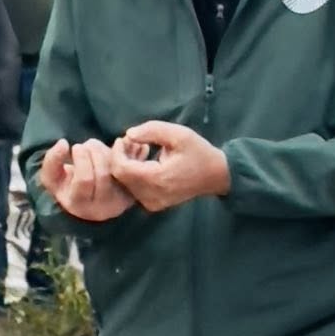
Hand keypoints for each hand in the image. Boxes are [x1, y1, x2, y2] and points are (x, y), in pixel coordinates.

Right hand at [38, 138, 134, 222]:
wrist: (90, 198)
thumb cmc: (68, 185)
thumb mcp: (52, 177)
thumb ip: (51, 161)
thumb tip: (63, 143)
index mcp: (79, 205)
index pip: (84, 180)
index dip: (81, 159)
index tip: (76, 146)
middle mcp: (101, 208)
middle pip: (102, 174)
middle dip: (95, 152)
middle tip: (89, 143)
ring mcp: (120, 202)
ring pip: (118, 171)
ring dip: (110, 151)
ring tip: (99, 146)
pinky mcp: (134, 193)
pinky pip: (133, 169)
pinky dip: (130, 153)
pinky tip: (122, 145)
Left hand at [109, 121, 230, 211]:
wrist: (217, 175)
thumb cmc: (198, 152)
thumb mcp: (178, 134)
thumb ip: (152, 131)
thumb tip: (129, 134)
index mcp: (157, 179)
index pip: (121, 169)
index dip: (117, 152)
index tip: (123, 138)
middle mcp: (151, 195)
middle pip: (121, 177)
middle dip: (121, 157)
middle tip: (131, 141)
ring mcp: (152, 203)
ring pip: (126, 184)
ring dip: (127, 165)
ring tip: (139, 149)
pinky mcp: (153, 204)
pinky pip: (134, 189)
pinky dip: (134, 174)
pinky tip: (144, 161)